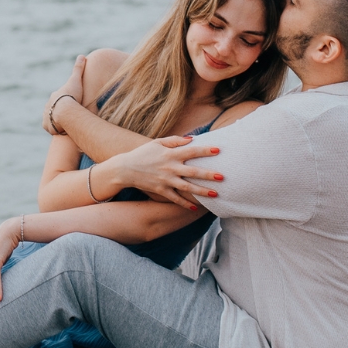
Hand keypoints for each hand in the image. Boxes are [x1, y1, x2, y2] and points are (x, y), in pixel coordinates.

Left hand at [43, 55, 86, 134]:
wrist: (65, 110)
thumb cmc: (72, 95)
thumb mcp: (76, 80)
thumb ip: (78, 68)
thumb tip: (82, 55)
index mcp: (54, 96)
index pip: (60, 99)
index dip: (66, 101)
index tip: (73, 104)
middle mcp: (48, 106)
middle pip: (55, 109)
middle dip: (61, 112)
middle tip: (70, 117)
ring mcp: (47, 116)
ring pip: (52, 120)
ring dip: (58, 122)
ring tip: (67, 126)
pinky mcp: (47, 127)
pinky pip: (51, 129)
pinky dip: (56, 130)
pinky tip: (63, 131)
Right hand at [109, 136, 223, 209]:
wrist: (125, 169)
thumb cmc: (143, 153)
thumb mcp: (157, 142)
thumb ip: (175, 140)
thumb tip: (192, 139)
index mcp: (170, 154)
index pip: (191, 151)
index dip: (205, 150)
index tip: (219, 150)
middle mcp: (170, 168)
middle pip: (193, 172)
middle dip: (208, 174)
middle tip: (222, 177)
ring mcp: (166, 180)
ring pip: (187, 187)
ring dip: (202, 191)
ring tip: (216, 194)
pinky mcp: (161, 190)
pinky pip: (175, 199)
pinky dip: (185, 204)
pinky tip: (195, 208)